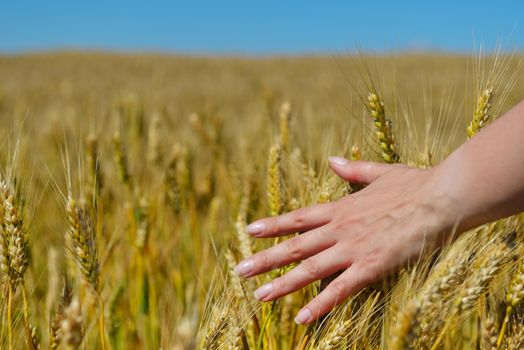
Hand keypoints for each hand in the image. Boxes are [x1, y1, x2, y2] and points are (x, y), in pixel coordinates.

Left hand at [235, 156, 451, 323]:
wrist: (441, 198)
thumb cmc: (414, 185)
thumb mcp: (379, 172)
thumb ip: (353, 170)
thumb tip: (332, 160)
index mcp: (341, 208)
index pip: (298, 218)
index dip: (273, 225)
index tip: (249, 230)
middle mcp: (340, 229)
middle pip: (295, 246)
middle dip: (265, 259)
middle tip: (239, 270)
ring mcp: (353, 249)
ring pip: (310, 269)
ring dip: (282, 284)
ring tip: (259, 295)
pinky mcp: (371, 266)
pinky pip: (340, 290)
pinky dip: (320, 305)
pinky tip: (302, 318)